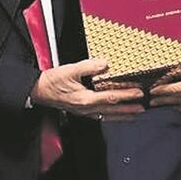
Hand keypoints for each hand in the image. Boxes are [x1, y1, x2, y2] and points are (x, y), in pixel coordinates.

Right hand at [30, 59, 144, 120]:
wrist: (38, 91)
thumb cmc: (52, 82)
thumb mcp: (70, 70)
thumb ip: (89, 66)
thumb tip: (105, 64)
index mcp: (85, 99)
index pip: (111, 97)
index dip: (126, 95)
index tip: (138, 93)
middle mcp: (86, 108)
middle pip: (112, 110)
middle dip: (128, 109)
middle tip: (142, 108)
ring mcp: (83, 111)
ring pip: (107, 115)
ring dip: (121, 115)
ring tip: (133, 114)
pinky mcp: (80, 110)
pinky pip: (99, 115)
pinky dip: (110, 115)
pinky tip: (114, 114)